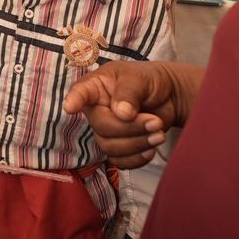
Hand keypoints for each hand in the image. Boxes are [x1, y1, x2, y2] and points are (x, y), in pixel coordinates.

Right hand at [62, 61, 203, 168]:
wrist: (168, 96)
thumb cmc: (149, 80)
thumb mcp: (140, 78)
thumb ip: (129, 92)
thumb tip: (122, 113)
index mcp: (94, 87)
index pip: (80, 93)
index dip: (74, 100)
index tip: (70, 107)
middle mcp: (96, 109)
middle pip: (101, 126)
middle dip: (130, 128)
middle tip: (156, 122)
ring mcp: (106, 129)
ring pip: (110, 146)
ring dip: (138, 144)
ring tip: (159, 134)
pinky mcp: (118, 147)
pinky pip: (119, 161)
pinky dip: (137, 159)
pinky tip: (151, 148)